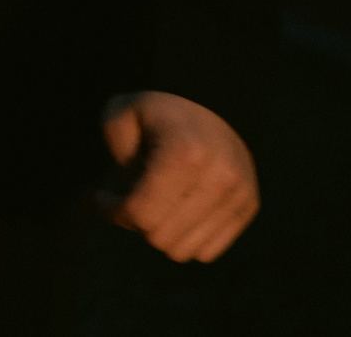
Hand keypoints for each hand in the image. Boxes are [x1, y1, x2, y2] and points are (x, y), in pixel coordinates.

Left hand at [100, 90, 258, 261]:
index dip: (113, 211)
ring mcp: (239, 193)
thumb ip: (117, 158)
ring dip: (161, 232)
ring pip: (184, 251)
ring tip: (154, 202)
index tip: (102, 197)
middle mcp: (220, 176)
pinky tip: (176, 210)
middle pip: (160, 237)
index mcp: (185, 152)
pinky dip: (185, 237)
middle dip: (136, 222)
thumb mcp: (121, 116)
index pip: (142, 213)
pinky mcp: (248, 206)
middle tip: (129, 197)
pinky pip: (206, 251)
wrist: (212, 100)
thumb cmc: (155, 112)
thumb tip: (133, 209)